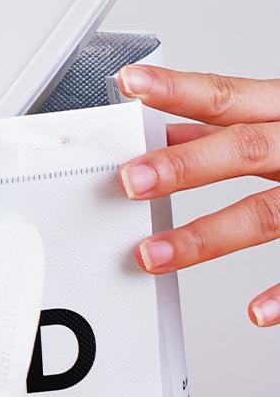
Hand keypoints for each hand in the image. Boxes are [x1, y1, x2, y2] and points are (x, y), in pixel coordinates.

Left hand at [117, 63, 279, 326]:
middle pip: (245, 149)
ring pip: (269, 214)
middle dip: (186, 164)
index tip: (132, 83)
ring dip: (208, 236)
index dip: (179, 88)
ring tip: (155, 254)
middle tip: (130, 179)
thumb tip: (167, 126)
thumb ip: (231, 124)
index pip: (228, 94)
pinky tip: (255, 312)